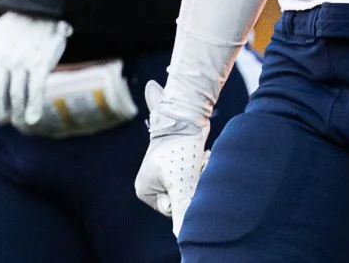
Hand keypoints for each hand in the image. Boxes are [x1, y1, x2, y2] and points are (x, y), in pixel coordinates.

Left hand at [0, 13, 71, 125]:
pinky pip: (36, 90)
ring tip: (18, 121)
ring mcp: (22, 62)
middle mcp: (3, 59)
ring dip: (16, 113)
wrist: (43, 7)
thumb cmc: (17, 25)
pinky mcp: (41, 63)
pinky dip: (34, 107)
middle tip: (3, 119)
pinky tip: (34, 118)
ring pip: (15, 95)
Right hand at [135, 83, 208, 232]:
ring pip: (190, 183)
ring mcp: (165, 170)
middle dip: (195, 183)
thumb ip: (181, 208)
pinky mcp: (179, 159)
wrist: (186, 113)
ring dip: (200, 173)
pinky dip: (201, 164)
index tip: (192, 177)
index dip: (187, 195)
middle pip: (182, 195)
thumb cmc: (180, 149)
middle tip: (200, 165)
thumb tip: (182, 235)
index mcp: (145, 191)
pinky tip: (204, 153)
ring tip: (202, 158)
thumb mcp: (181, 182)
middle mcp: (152, 182)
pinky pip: (194, 172)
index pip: (173, 208)